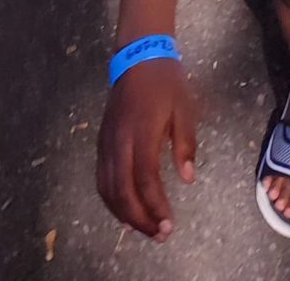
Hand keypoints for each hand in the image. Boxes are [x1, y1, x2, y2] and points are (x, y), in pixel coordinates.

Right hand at [98, 58, 197, 240]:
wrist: (137, 56)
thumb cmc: (166, 82)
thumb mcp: (184, 108)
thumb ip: (185, 144)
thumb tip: (187, 179)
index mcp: (141, 130)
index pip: (144, 178)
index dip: (155, 205)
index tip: (169, 224)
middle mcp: (119, 140)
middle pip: (122, 190)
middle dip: (140, 217)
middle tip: (159, 234)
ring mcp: (106, 142)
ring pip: (108, 188)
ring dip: (124, 213)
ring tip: (145, 228)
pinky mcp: (101, 142)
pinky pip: (102, 179)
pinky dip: (112, 200)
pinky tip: (126, 210)